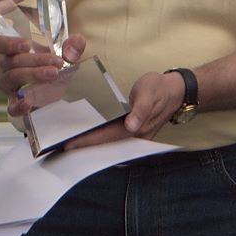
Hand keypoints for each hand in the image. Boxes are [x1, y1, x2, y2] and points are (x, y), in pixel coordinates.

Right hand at [0, 34, 83, 114]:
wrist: (49, 86)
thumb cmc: (50, 64)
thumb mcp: (62, 53)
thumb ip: (71, 45)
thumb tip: (76, 42)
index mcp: (12, 50)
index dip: (10, 43)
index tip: (27, 44)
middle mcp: (7, 66)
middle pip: (13, 61)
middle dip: (36, 60)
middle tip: (57, 61)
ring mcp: (10, 85)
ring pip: (13, 76)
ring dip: (33, 74)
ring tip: (53, 74)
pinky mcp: (17, 101)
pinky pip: (11, 106)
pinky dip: (17, 106)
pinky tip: (27, 104)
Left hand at [53, 66, 183, 149]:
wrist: (175, 90)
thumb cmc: (159, 88)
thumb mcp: (150, 92)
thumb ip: (141, 109)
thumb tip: (131, 125)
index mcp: (136, 128)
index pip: (106, 137)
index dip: (87, 141)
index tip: (69, 144)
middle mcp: (134, 135)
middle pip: (105, 144)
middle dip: (84, 146)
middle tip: (60, 146)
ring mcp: (134, 135)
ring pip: (108, 142)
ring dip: (90, 143)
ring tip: (69, 143)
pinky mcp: (133, 130)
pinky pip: (112, 137)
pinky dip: (98, 138)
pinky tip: (87, 135)